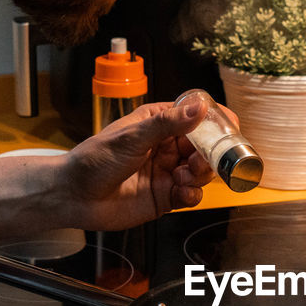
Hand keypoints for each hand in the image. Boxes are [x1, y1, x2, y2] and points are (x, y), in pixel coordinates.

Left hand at [61, 101, 214, 231]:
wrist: (74, 196)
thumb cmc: (93, 160)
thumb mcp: (131, 137)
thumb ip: (167, 124)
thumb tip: (198, 108)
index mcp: (158, 124)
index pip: (195, 117)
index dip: (215, 121)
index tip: (231, 127)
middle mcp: (166, 147)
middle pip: (204, 147)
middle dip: (211, 154)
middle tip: (204, 161)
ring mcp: (167, 173)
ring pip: (201, 172)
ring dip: (200, 175)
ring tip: (184, 177)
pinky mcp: (165, 197)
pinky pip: (190, 194)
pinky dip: (192, 194)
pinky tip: (182, 193)